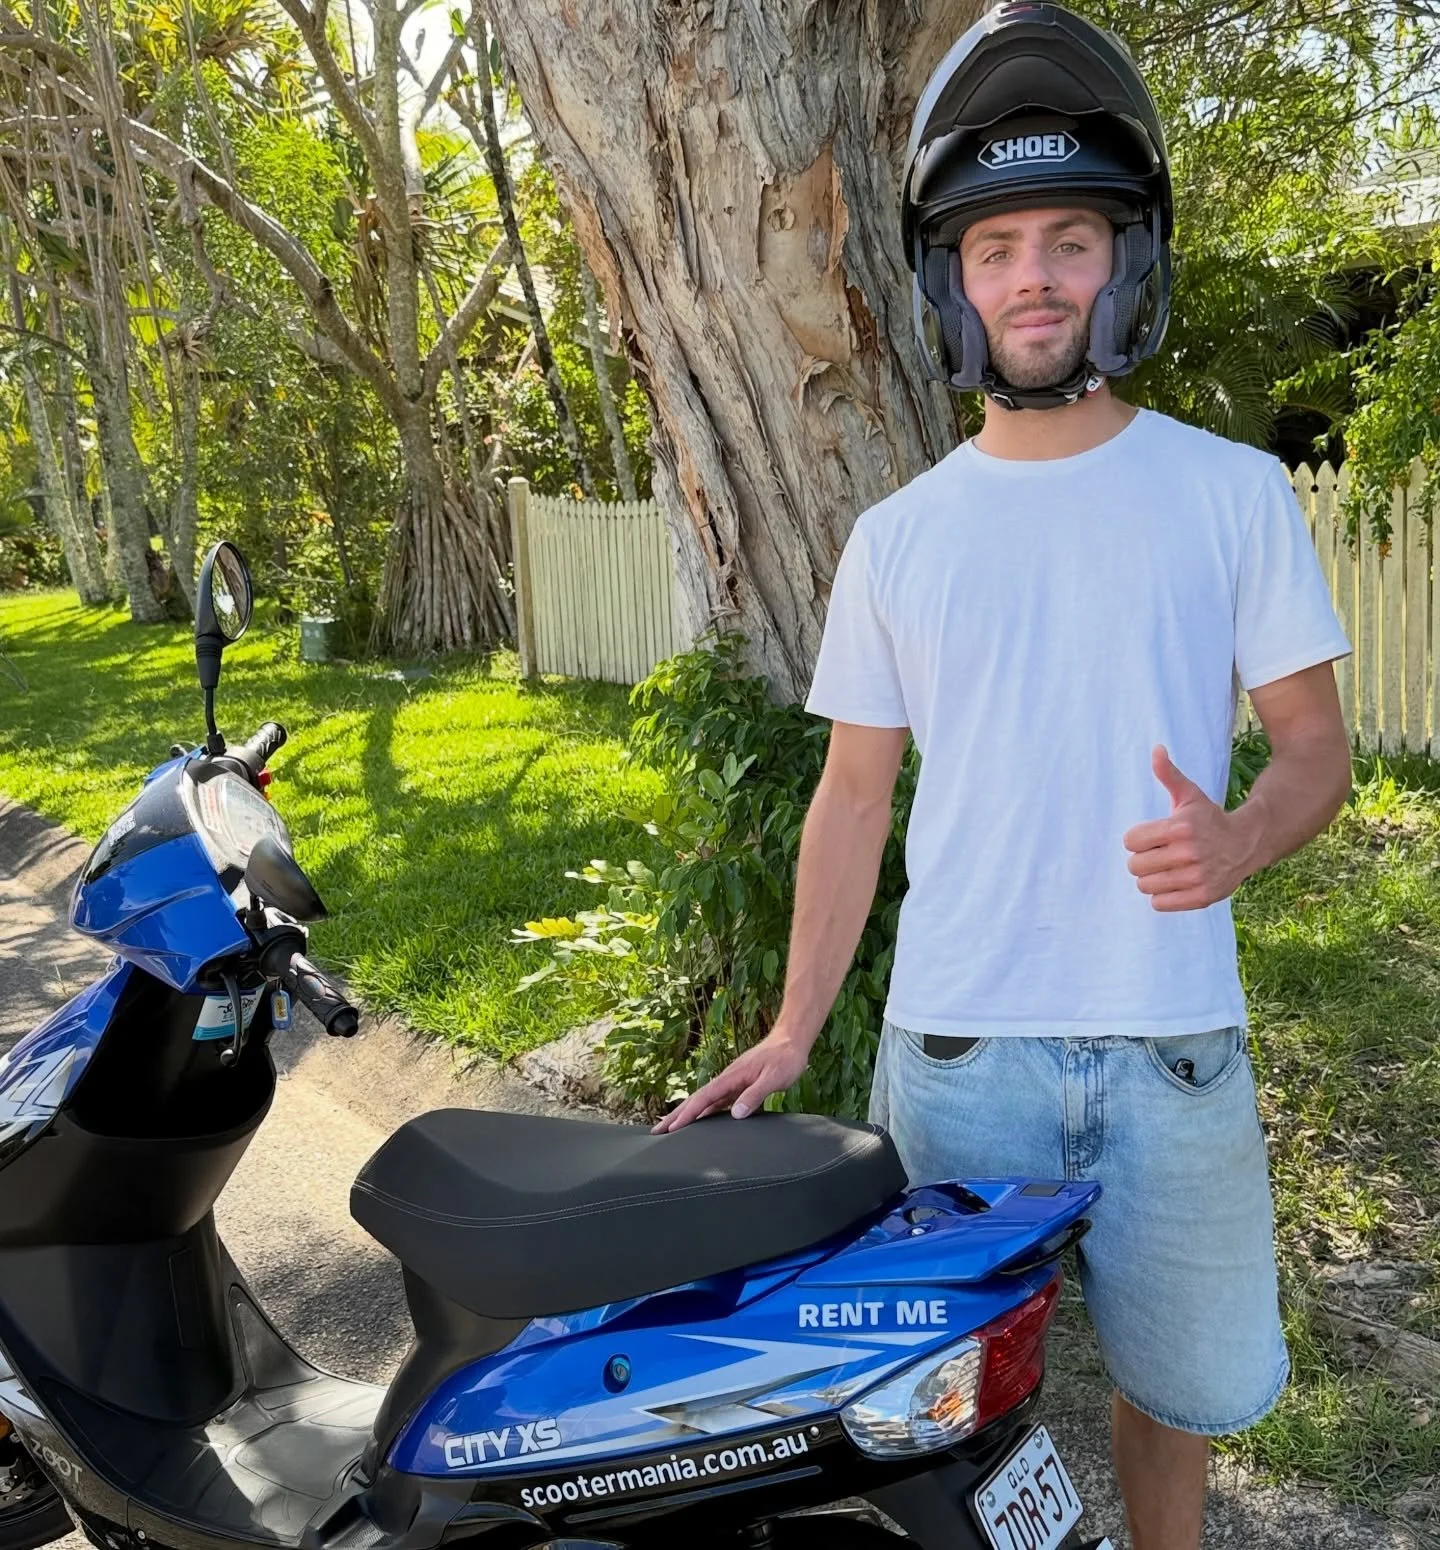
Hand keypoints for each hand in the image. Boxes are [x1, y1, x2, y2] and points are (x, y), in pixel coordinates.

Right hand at [651, 1026, 813, 1132]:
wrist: (792, 1040)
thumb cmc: (785, 1058)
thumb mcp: (773, 1078)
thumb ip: (754, 1095)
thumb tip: (734, 1114)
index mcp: (731, 1077)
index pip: (703, 1098)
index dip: (686, 1114)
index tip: (670, 1128)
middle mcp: (727, 1079)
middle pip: (697, 1100)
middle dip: (677, 1115)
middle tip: (657, 1132)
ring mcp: (732, 1082)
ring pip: (705, 1102)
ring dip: (689, 1115)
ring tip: (672, 1129)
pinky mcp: (740, 1085)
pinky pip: (718, 1102)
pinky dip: (706, 1112)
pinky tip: (703, 1122)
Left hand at [1122, 745, 1253, 911]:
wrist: (1246, 843)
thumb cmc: (1209, 819)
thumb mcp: (1189, 795)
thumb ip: (1169, 775)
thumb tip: (1156, 749)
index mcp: (1180, 828)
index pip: (1130, 841)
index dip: (1138, 839)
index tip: (1152, 837)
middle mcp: (1189, 853)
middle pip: (1134, 866)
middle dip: (1142, 860)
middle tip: (1159, 855)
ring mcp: (1197, 877)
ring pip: (1144, 886)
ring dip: (1151, 879)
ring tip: (1166, 869)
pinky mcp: (1203, 897)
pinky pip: (1159, 904)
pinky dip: (1162, 896)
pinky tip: (1175, 883)